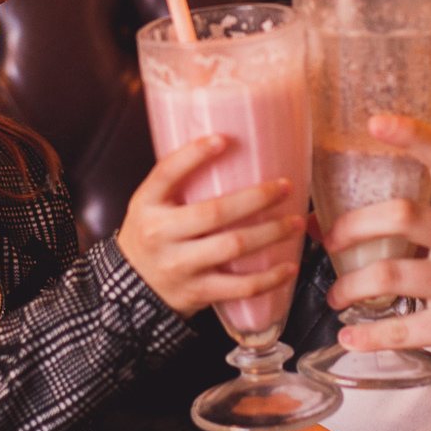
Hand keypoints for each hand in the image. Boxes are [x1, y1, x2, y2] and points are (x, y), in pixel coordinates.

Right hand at [117, 134, 303, 317]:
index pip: (166, 173)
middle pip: (214, 212)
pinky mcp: (197, 292)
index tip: (223, 139)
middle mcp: (160, 234)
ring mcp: (179, 265)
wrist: (133, 289)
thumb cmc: (152, 236)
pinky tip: (288, 267)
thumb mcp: (151, 205)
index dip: (193, 155)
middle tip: (285, 187)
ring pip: (233, 246)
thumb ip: (179, 182)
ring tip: (296, 222)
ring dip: (271, 233)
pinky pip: (239, 286)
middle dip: (257, 198)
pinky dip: (269, 278)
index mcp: (148, 204)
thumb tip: (227, 146)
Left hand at [324, 113, 430, 430]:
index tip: (375, 121)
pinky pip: (402, 328)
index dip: (413, 136)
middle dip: (354, 225)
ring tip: (335, 295)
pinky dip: (367, 334)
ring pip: (391, 273)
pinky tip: (348, 335)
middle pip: (404, 215)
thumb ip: (404, 221)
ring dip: (350, 285)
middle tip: (330, 240)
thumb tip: (317, 222)